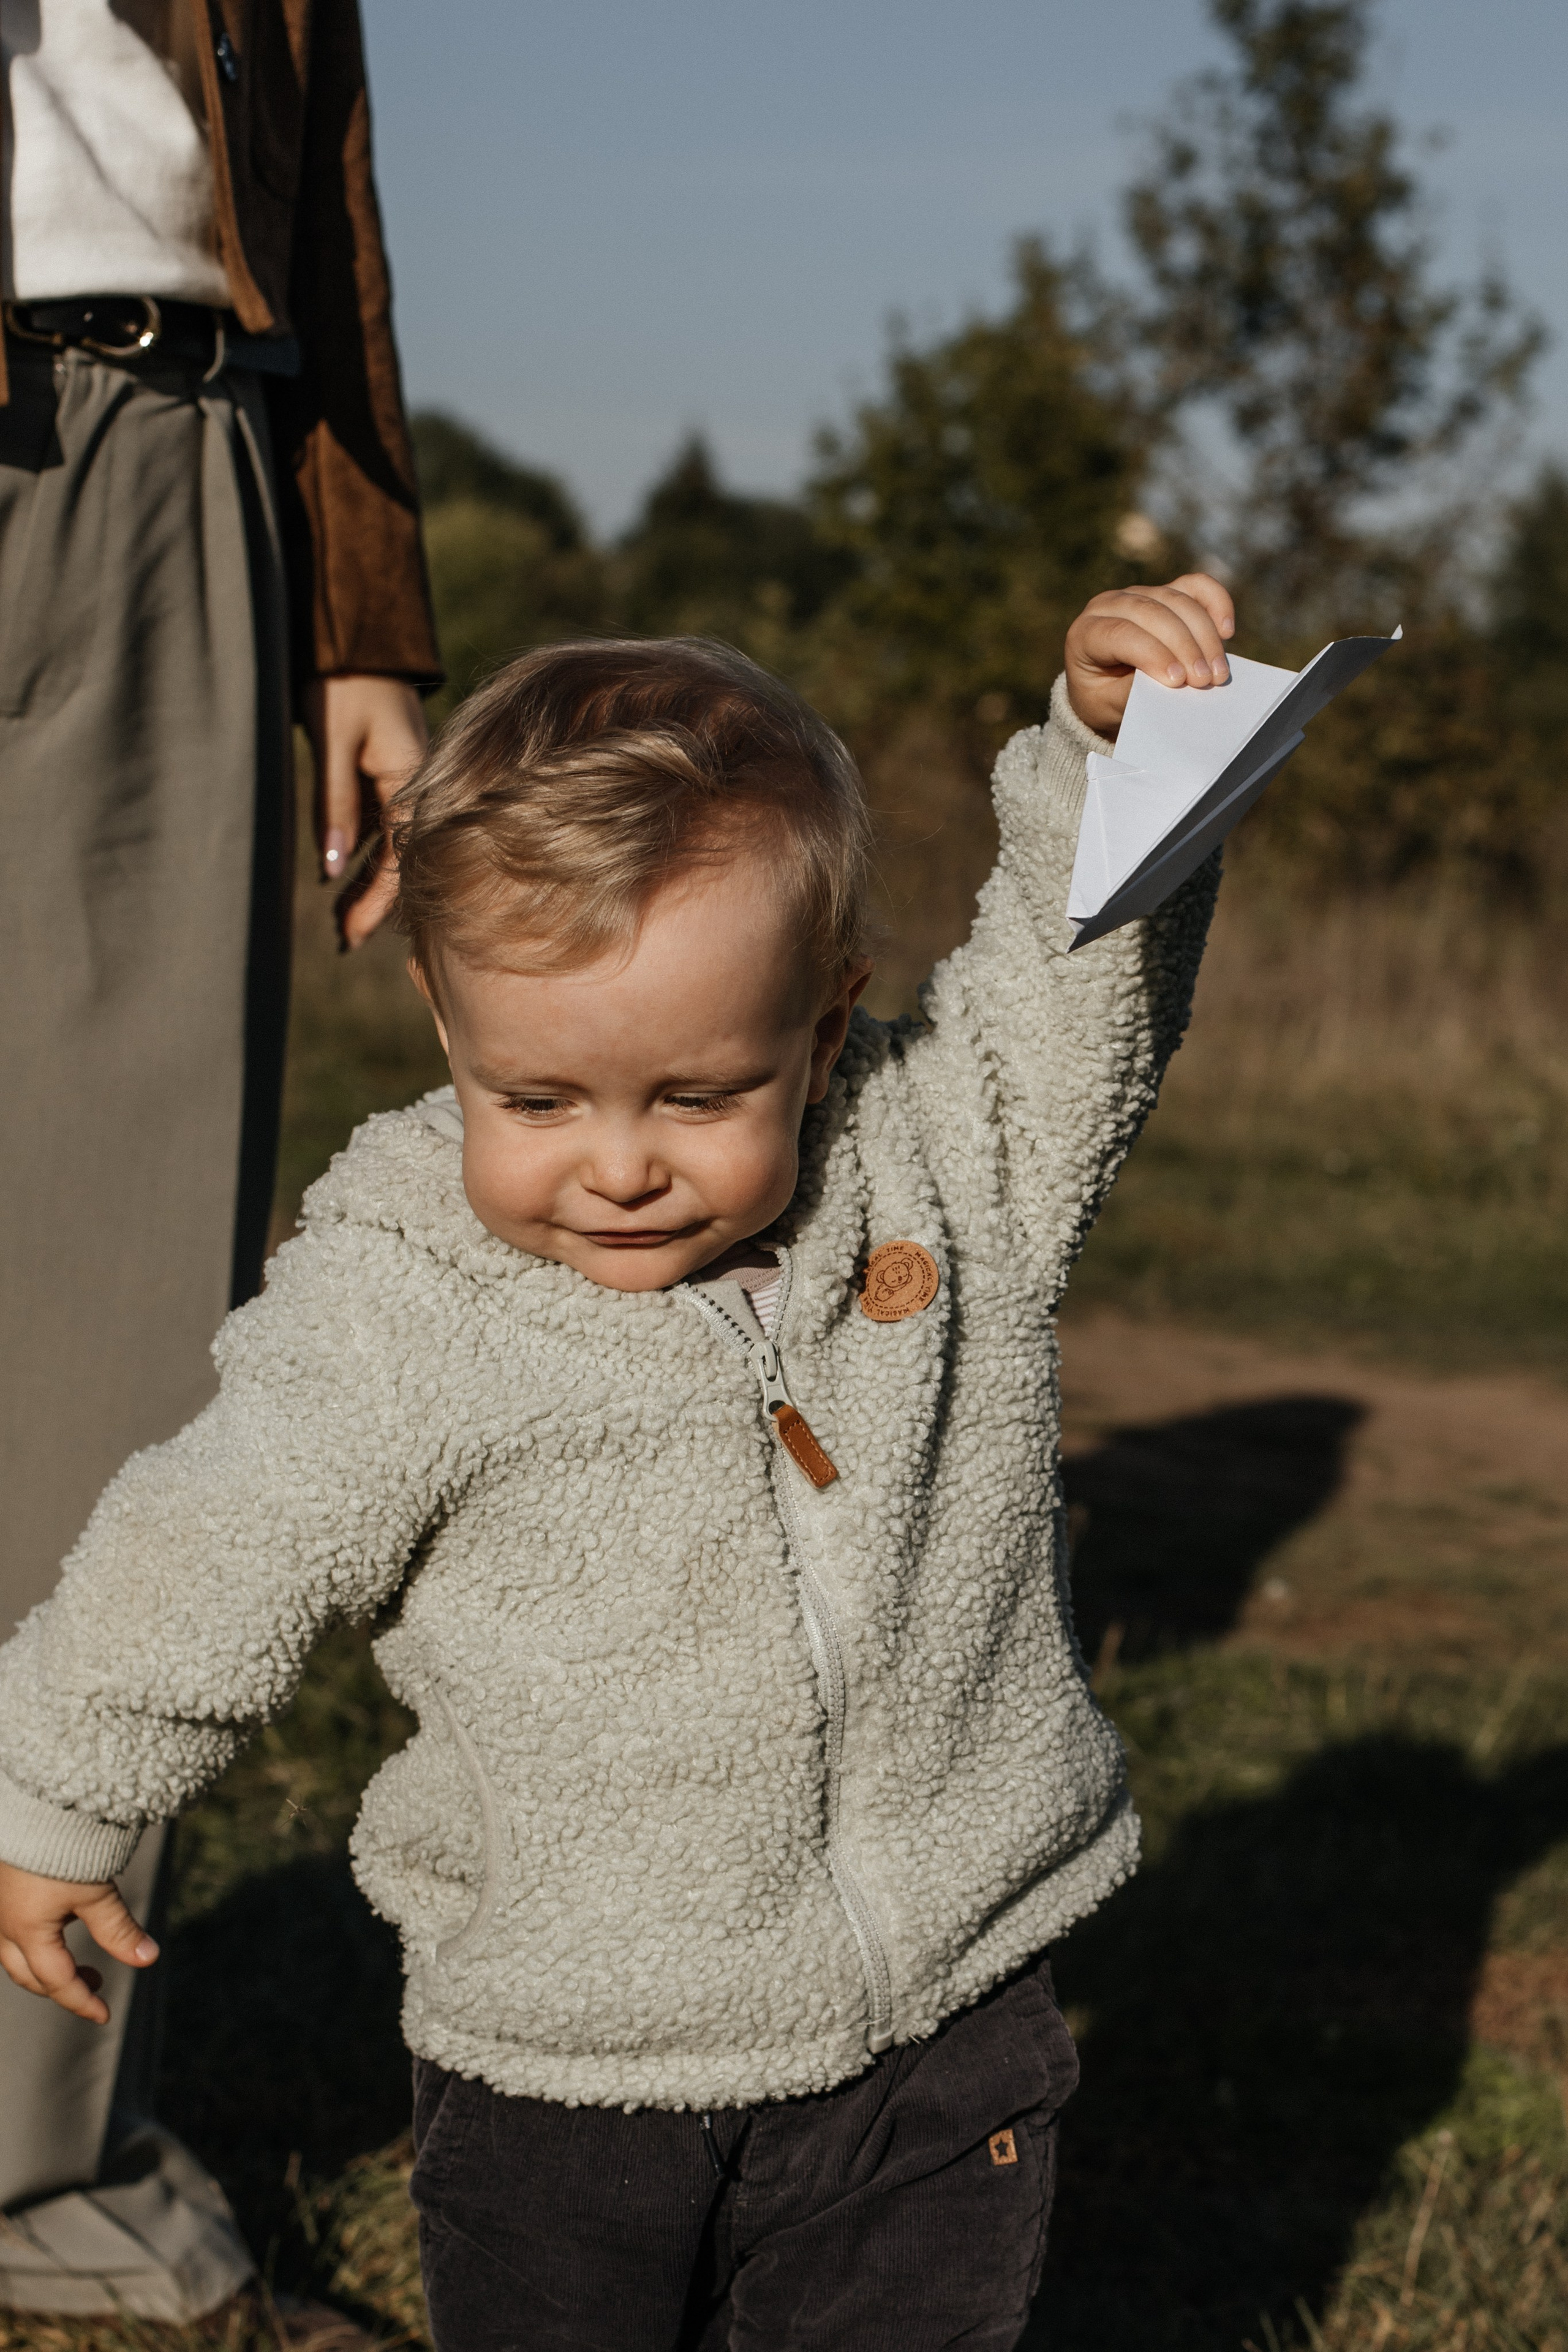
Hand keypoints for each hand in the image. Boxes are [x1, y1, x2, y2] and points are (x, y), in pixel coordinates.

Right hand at [0, 1858, 157, 2024]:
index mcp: (26, 1932)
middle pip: (28, 1974)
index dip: (81, 2002)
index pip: (56, 1981)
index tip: (105, 2015)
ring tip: (78, 1962)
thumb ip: (119, 1930)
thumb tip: (149, 1959)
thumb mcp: (97, 1893)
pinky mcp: (1, 1890)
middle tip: (95, 1983)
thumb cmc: (65, 1847)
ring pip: (14, 1955)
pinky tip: (55, 1930)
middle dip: (59, 1987)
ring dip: (44, 1966)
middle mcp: (4, 1925)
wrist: (37, 1802)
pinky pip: (9, 1932)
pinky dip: (32, 1943)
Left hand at [303, 674, 428, 950]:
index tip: (347, 936)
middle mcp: (415, 787)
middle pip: (400, 861)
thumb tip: (331, 872)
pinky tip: (344, 876)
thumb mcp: (332, 742)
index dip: (374, 904)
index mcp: (412, 782)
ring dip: (366, 883)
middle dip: (372, 904)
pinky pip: (382, 826)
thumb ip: (334, 805)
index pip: (400, 860)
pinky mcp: (387, 774)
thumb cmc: (342, 682)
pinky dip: (364, 855)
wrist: (355, 634)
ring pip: (390, 847)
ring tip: (339, 921)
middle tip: (342, 941)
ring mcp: (403, 781)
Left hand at [1065, 574, 1236, 738]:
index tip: (1177, 681)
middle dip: (1184, 646)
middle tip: (1204, 681)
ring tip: (1217, 672)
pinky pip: (1196, 586)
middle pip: (1153, 613)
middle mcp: (1111, 604)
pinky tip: (1226, 631)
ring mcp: (1141, 593)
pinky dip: (1216, 603)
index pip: (1121, 634)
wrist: (1107, 688)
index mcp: (1087, 632)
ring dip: (1204, 635)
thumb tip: (1172, 682)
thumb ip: (1132, 691)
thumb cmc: (1105, 697)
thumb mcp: (1109, 703)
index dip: (1152, 654)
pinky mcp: (1167, 592)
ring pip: (1178, 600)